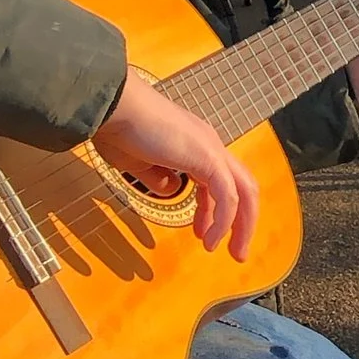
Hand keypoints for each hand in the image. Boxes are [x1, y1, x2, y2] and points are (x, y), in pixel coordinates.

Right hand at [93, 71, 259, 258]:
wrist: (115, 105)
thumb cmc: (118, 130)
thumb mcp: (139, 163)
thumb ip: (158, 177)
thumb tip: (170, 189)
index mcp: (196, 144)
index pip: (219, 181)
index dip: (215, 211)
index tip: (203, 234)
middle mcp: (209, 144)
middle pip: (243, 186)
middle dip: (243, 221)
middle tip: (235, 251)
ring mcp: (211, 149)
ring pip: (243, 192)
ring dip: (241, 225)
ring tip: (232, 252)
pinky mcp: (207, 157)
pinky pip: (226, 196)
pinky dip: (223, 221)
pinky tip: (211, 239)